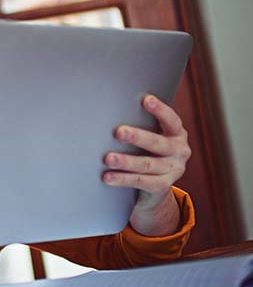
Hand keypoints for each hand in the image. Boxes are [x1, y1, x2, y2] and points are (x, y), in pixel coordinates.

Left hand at [102, 95, 190, 235]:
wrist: (157, 184)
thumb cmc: (149, 150)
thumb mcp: (152, 135)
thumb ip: (142, 123)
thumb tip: (112, 108)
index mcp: (177, 134)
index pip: (171, 120)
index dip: (160, 110)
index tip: (146, 100)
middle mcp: (179, 151)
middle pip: (157, 143)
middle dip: (137, 137)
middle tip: (119, 132)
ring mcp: (173, 170)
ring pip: (146, 164)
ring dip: (126, 161)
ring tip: (108, 158)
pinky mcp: (162, 186)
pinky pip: (141, 182)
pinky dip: (123, 179)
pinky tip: (108, 177)